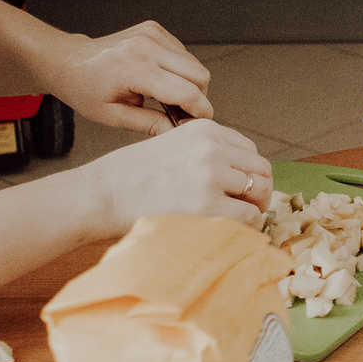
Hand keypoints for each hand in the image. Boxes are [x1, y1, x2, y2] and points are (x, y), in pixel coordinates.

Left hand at [49, 21, 213, 132]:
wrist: (68, 60)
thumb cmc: (85, 88)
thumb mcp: (113, 116)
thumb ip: (149, 124)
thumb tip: (176, 132)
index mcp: (136, 69)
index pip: (186, 91)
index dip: (200, 110)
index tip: (200, 122)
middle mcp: (147, 46)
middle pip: (199, 74)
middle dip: (198, 97)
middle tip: (181, 112)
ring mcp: (152, 34)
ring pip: (194, 63)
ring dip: (189, 83)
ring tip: (167, 97)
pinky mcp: (154, 29)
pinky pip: (183, 53)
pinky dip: (179, 69)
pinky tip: (160, 79)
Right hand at [78, 119, 271, 238]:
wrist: (101, 193)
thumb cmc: (128, 176)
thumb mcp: (170, 146)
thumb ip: (203, 155)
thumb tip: (235, 178)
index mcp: (204, 130)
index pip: (249, 150)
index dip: (249, 172)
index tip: (242, 188)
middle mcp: (213, 148)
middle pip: (261, 169)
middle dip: (259, 190)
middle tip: (247, 208)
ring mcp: (212, 175)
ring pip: (260, 192)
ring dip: (254, 208)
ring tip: (238, 222)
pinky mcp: (208, 204)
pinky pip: (248, 216)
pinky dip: (247, 226)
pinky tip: (232, 231)